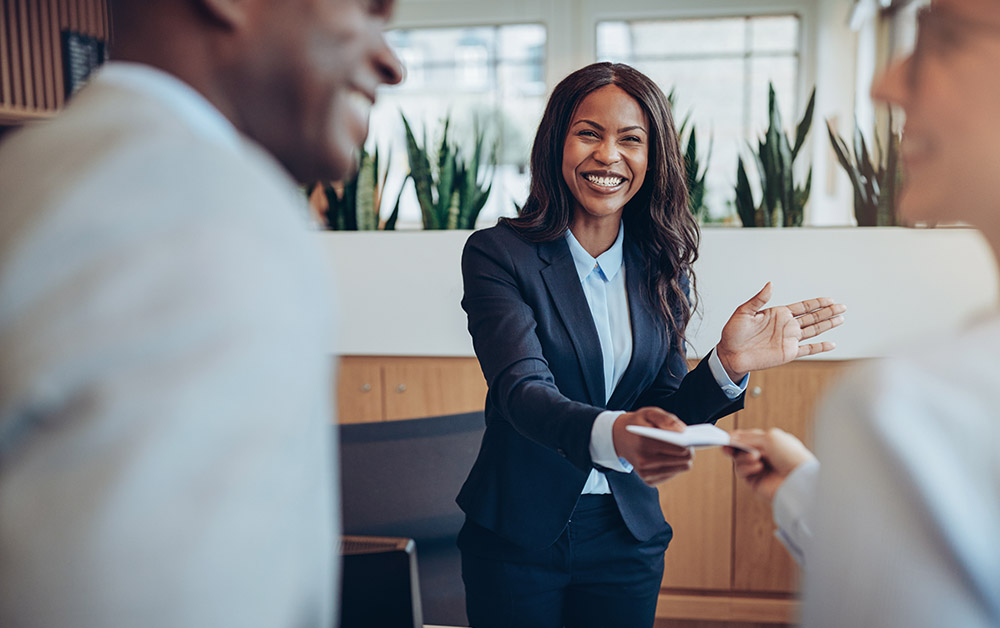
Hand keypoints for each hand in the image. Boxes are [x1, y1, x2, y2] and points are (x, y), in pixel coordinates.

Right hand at [612, 407, 693, 485]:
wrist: (618, 438)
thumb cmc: (638, 423)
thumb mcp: (649, 412)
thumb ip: (667, 419)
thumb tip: (683, 431)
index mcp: (645, 442)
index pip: (680, 449)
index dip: (689, 443)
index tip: (689, 438)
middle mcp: (644, 460)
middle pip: (684, 461)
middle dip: (688, 451)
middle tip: (687, 443)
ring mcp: (645, 472)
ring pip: (680, 469)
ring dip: (682, 459)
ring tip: (677, 449)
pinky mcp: (648, 480)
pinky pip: (672, 475)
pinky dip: (673, 466)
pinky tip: (668, 457)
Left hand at [716, 282, 844, 380]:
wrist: (729, 354)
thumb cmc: (733, 333)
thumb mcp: (743, 312)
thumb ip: (758, 299)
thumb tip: (770, 284)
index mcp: (777, 314)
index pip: (802, 306)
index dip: (816, 303)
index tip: (829, 299)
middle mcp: (786, 326)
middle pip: (812, 317)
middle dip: (828, 311)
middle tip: (842, 306)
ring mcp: (788, 340)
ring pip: (814, 331)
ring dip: (827, 325)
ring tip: (841, 318)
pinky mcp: (788, 353)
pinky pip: (808, 349)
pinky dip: (820, 347)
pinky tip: (831, 343)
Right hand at [725, 428, 816, 502]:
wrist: (799, 480)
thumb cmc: (792, 457)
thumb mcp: (769, 437)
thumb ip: (748, 437)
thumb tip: (732, 439)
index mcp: (771, 442)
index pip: (748, 437)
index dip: (736, 437)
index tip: (727, 437)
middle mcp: (765, 455)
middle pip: (740, 449)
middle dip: (734, 447)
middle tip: (728, 446)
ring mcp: (760, 469)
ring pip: (738, 460)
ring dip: (744, 457)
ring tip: (755, 457)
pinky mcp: (755, 481)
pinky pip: (741, 472)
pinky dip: (746, 467)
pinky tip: (758, 466)